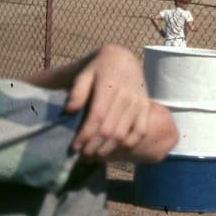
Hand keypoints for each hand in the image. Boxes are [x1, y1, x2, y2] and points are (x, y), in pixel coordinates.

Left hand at [63, 44, 154, 160]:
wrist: (123, 60)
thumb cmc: (98, 69)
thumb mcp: (84, 74)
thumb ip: (77, 91)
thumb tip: (69, 110)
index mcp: (110, 85)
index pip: (97, 116)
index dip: (86, 135)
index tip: (74, 147)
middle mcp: (127, 95)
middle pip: (110, 129)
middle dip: (94, 146)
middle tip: (82, 156)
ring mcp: (139, 102)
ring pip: (124, 134)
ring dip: (108, 149)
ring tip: (94, 156)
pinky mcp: (146, 108)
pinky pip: (141, 131)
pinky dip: (129, 144)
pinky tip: (115, 149)